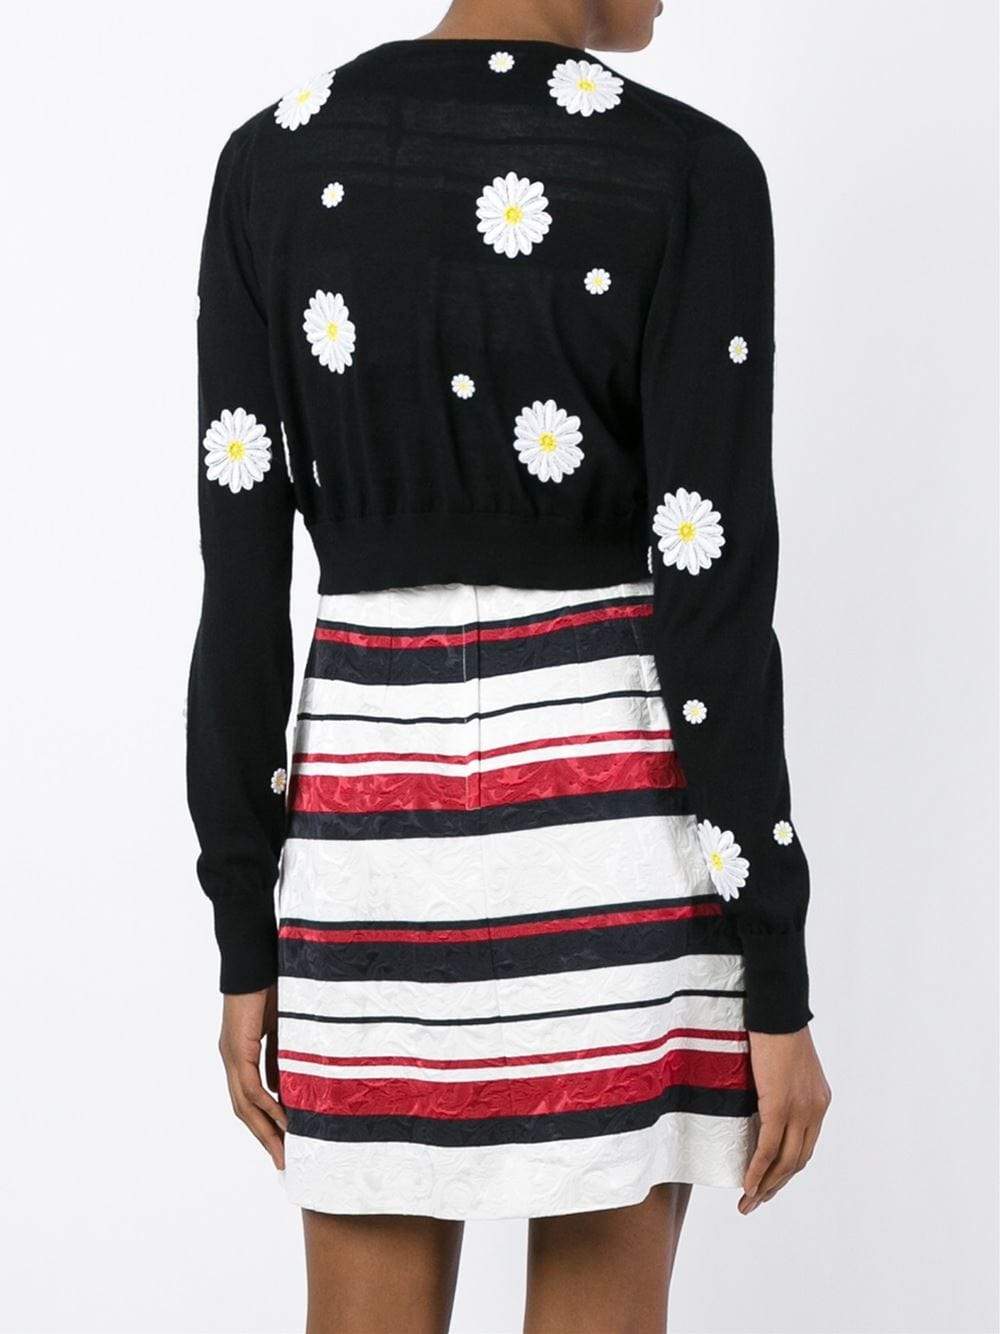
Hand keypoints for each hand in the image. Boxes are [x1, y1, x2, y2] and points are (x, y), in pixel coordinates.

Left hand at [219, 984, 287, 1168]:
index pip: (250, 1098)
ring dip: (265, 1129)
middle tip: (283, 1160)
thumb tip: (286, 1085)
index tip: (283, 1141)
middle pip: (244, 1110)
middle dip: (264, 1136)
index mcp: (240, 1054)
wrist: (254, 960)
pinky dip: (267, 1105)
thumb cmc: (270, 986)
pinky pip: (251, 1086)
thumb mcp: (281, 1029)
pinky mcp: (237, 1048)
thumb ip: (281, 1057)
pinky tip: (282, 1119)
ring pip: (244, 1103)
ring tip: (284, 1150)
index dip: (264, 1122)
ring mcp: (231, 1056)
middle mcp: (232, 1060)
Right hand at [738, 1025, 830, 1213]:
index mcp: (819, 1101)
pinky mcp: (780, 1105)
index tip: (768, 1183)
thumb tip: (762, 1094)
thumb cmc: (776, 1027)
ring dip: (766, 1185)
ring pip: (785, 1161)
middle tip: (755, 1201)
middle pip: (798, 1162)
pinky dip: (758, 1169)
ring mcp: (800, 1109)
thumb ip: (781, 1085)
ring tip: (748, 1201)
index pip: (805, 1147)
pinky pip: (769, 1147)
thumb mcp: (785, 1064)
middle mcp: (815, 1110)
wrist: (777, 1008)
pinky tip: (747, 1184)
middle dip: (776, 1185)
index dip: (787, 1170)